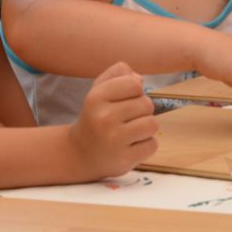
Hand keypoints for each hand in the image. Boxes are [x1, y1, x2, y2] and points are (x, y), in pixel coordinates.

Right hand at [69, 62, 158, 178]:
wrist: (79, 153)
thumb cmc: (95, 116)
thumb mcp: (99, 89)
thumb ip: (118, 73)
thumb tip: (139, 79)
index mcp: (96, 97)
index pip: (135, 84)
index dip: (135, 91)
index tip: (124, 100)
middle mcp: (104, 118)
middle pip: (146, 104)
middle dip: (141, 110)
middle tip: (126, 119)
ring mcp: (114, 140)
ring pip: (152, 124)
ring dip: (146, 128)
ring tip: (131, 131)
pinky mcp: (124, 159)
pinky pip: (152, 144)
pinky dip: (146, 145)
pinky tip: (131, 146)